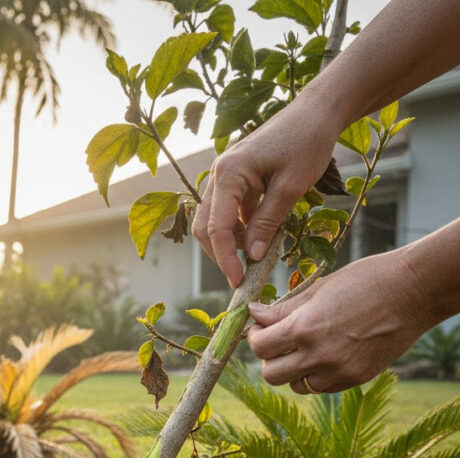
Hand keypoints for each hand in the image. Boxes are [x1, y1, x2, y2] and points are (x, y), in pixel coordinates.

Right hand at [192, 94, 339, 287]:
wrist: (318, 111)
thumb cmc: (307, 142)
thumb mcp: (291, 187)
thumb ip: (267, 223)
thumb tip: (250, 256)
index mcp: (228, 173)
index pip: (216, 227)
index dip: (225, 258)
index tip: (238, 281)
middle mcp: (219, 174)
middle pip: (205, 226)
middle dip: (221, 253)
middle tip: (242, 275)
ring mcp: (225, 176)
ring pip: (214, 220)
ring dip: (231, 242)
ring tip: (256, 255)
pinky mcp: (236, 178)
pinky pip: (229, 211)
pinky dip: (240, 228)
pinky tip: (260, 235)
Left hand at [247, 249, 433, 393]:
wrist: (414, 291)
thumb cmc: (365, 281)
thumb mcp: (318, 289)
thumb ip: (283, 309)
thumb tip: (253, 314)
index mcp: (304, 328)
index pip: (259, 347)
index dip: (255, 337)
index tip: (261, 328)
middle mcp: (318, 355)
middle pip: (271, 374)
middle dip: (269, 358)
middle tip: (278, 341)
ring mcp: (338, 371)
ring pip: (295, 385)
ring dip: (293, 370)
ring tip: (305, 348)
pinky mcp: (355, 379)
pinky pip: (321, 387)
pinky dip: (316, 375)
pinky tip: (326, 354)